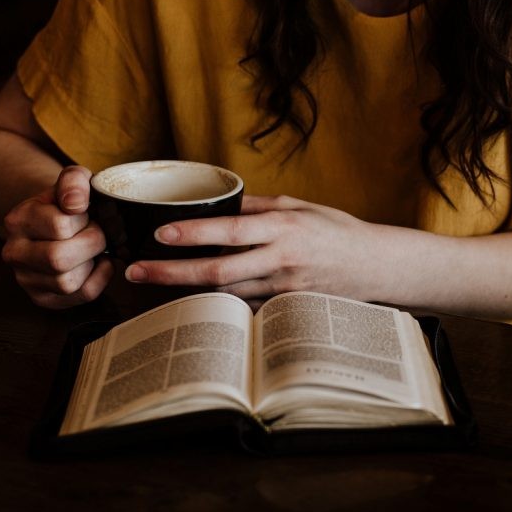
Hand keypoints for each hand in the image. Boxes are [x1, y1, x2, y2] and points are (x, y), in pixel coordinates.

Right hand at [1, 166, 112, 308]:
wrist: (57, 222)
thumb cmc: (68, 203)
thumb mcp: (72, 181)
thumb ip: (74, 181)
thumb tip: (75, 203)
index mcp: (17, 221)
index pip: (59, 226)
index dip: (84, 220)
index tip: (86, 214)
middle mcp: (14, 253)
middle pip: (58, 259)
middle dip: (91, 244)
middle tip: (97, 233)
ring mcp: (26, 279)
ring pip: (67, 282)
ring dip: (92, 263)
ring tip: (92, 248)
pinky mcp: (43, 298)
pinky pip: (81, 295)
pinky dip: (100, 278)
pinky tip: (97, 263)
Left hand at [124, 195, 383, 302]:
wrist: (375, 267)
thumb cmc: (337, 231)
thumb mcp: (300, 206)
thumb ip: (258, 205)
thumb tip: (217, 201)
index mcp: (284, 227)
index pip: (231, 229)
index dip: (194, 233)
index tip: (160, 234)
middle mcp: (281, 259)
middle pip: (219, 271)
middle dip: (172, 273)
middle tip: (135, 272)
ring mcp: (284, 289)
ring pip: (226, 294)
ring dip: (186, 292)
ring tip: (150, 287)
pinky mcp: (286, 309)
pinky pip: (244, 308)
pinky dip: (217, 305)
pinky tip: (191, 303)